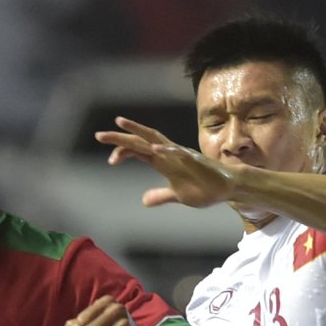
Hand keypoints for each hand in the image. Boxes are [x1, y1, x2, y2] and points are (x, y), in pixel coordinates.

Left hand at [96, 117, 236, 208]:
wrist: (226, 187)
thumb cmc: (204, 188)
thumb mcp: (177, 195)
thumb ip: (161, 195)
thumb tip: (144, 200)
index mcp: (163, 161)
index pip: (138, 151)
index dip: (123, 152)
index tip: (109, 159)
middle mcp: (168, 154)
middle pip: (140, 141)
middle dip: (120, 137)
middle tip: (99, 135)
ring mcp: (180, 155)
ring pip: (155, 139)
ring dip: (137, 132)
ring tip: (120, 125)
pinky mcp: (193, 160)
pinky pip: (177, 153)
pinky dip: (165, 150)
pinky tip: (153, 148)